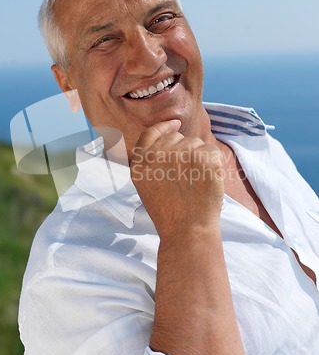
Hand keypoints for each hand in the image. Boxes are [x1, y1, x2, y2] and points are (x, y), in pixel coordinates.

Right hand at [130, 119, 223, 238]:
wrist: (187, 230)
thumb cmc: (168, 212)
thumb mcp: (144, 184)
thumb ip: (148, 160)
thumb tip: (167, 135)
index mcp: (141, 161)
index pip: (151, 132)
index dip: (164, 127)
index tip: (176, 124)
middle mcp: (159, 153)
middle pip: (177, 137)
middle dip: (184, 150)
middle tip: (186, 177)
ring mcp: (182, 153)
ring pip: (196, 143)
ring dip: (198, 158)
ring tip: (195, 183)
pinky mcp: (203, 157)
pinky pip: (211, 150)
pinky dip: (213, 164)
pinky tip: (207, 181)